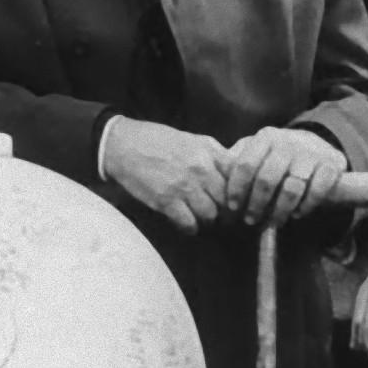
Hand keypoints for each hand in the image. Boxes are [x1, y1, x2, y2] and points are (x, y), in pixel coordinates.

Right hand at [102, 117, 229, 234]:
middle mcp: (201, 171)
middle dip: (227, 212)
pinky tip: (188, 224)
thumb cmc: (159, 140)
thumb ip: (217, 154)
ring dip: (208, 221)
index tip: (240, 201)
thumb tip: (236, 169)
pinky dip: (190, 228)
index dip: (243, 193)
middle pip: (228, 201)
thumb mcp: (194, 139)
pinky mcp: (166, 202)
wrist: (124, 145)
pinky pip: (188, 224)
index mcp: (210, 154)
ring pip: (210, 215)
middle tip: (223, 217)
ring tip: (203, 220)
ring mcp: (184, 187)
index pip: (239, 179)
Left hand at [219, 127, 348, 227]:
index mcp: (265, 138)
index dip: (236, 189)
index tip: (231, 207)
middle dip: (256, 204)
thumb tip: (212, 180)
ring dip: (280, 210)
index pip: (245, 165)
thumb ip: (236, 162)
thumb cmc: (277, 155)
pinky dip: (307, 206)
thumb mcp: (257, 152)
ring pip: (292, 188)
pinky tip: (298, 214)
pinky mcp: (331, 165)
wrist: (316, 144)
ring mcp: (310, 154)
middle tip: (250, 220)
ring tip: (273, 222)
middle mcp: (287, 143)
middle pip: (267, 179)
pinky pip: (317, 190)